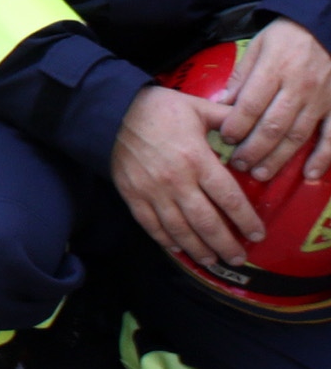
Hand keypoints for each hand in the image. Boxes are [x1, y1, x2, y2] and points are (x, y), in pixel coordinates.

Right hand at [116, 78, 260, 274]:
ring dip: (198, 249)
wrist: (111, 109)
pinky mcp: (132, 194)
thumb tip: (252, 131)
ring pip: (180, 229)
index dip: (246, 220)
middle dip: (226, 245)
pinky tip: (178, 249)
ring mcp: (152, 190)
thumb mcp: (197, 107)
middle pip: (207, 222)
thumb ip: (227, 120)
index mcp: (197, 159)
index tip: (257, 235)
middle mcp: (176, 180)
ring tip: (213, 261)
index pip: (229, 198)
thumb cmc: (158, 108)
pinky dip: (165, 240)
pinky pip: (151, 224)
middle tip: (238, 258)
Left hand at [219, 20, 330, 185]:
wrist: (326, 28)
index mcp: (274, 69)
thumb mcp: (257, 46)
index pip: (251, 104)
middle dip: (253, 149)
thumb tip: (220, 104)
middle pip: (273, 126)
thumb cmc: (287, 37)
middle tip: (238, 165)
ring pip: (297, 136)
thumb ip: (241, 76)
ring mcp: (321, 100)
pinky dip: (322, 158)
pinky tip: (309, 175)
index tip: (225, 139)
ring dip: (278, 158)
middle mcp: (299, 88)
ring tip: (260, 173)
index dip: (236, 125)